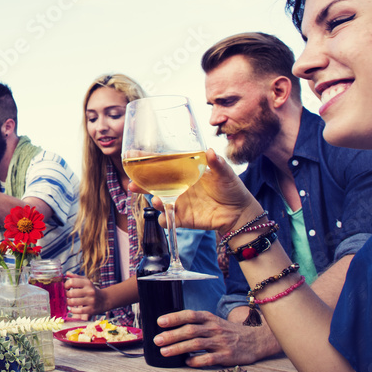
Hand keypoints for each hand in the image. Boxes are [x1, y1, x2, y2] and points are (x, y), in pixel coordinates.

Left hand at [65, 275, 106, 317]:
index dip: (66, 285)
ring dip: (68, 302)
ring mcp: (91, 301)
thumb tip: (67, 274)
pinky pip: (78, 311)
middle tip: (66, 296)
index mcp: (87, 283)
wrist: (104, 300)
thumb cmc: (91, 289)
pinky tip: (72, 308)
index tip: (65, 288)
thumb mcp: (86, 281)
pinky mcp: (91, 310)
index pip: (72, 282)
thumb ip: (76, 277)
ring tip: (68, 302)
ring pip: (73, 302)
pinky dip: (73, 310)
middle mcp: (90, 291)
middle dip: (66, 295)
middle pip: (71, 293)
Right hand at [130, 149, 262, 233]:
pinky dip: (164, 220)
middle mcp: (178, 187)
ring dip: (153, 201)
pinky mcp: (183, 218)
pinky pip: (168, 220)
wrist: (240, 213)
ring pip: (158, 201)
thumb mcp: (225, 173)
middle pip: (154, 184)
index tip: (132, 156)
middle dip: (140, 184)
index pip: (162, 164)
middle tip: (132, 184)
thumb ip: (217, 164)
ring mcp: (179, 203)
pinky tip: (165, 217)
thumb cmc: (232, 189)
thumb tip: (210, 151)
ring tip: (156, 200)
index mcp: (184, 173)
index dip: (146, 160)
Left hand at [151, 310, 279, 366]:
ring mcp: (220, 342)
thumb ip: (196, 324)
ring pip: (196, 344)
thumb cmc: (227, 331)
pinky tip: (187, 362)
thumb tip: (170, 328)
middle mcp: (214, 328)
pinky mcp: (227, 356)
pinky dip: (197, 360)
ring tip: (164, 352)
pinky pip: (209, 358)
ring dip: (178, 348)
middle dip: (172, 335)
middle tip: (156, 340)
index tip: (159, 322)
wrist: (255, 340)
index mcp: (209, 318)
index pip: (189, 315)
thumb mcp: (213, 322)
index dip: (174, 317)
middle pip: (190, 330)